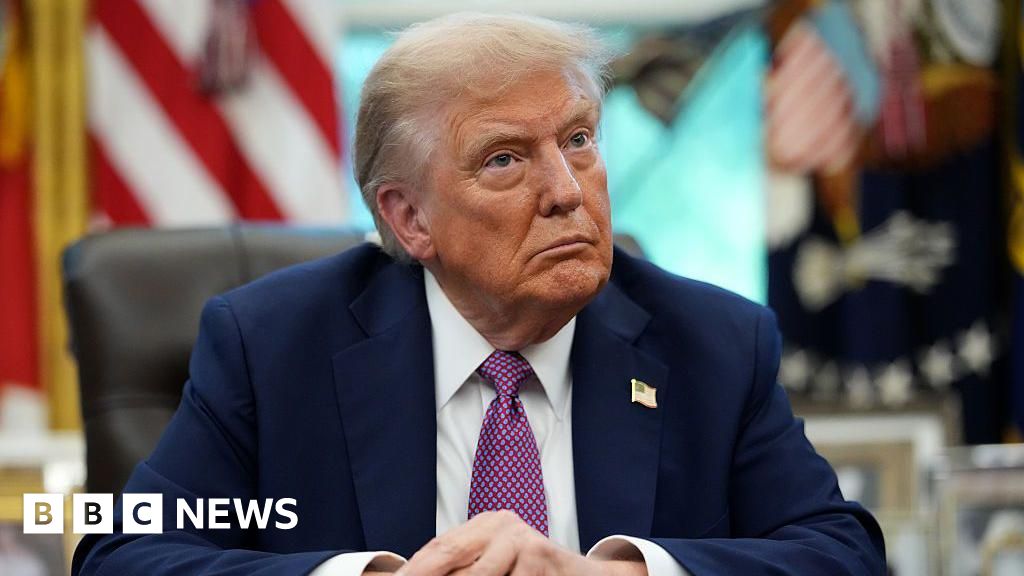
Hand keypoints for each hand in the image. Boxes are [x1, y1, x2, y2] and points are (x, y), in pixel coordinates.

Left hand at [393, 511, 646, 575]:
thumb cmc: (536, 574)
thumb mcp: (500, 565)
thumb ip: (468, 566)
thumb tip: (418, 573)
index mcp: (486, 526)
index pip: (439, 548)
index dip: (414, 568)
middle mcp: (501, 526)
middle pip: (449, 554)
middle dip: (425, 574)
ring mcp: (521, 540)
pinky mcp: (540, 556)